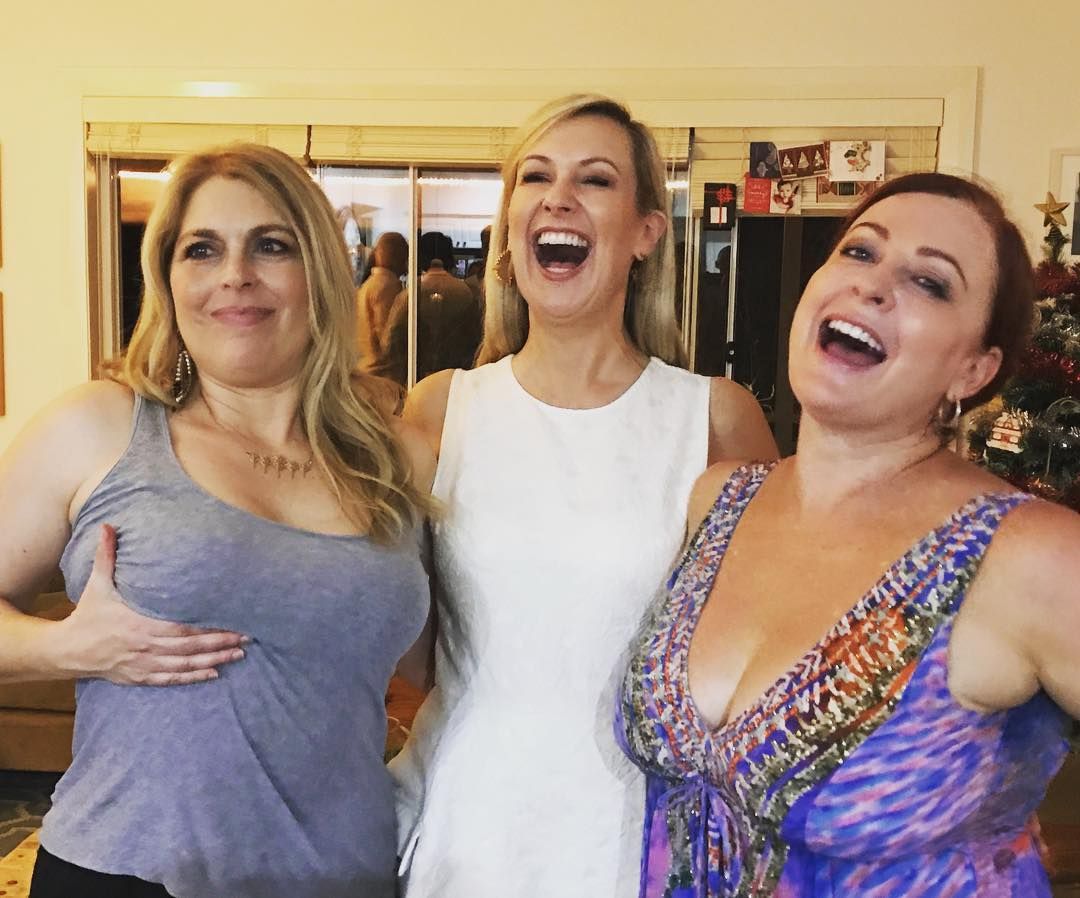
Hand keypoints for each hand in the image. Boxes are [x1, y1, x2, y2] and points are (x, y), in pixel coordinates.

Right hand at [57, 524, 247, 685]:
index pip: (182, 626)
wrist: (67, 650)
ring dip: (214, 660)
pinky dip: (193, 678)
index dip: (208, 626)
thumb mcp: (97, 584)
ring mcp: (143, 664)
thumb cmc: (87, 614)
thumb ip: (106, 556)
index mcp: (139, 623)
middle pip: (190, 646)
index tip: (232, 620)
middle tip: (247, 637)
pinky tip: (214, 674)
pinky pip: (171, 679)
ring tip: (238, 654)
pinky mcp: (140, 677)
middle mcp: (145, 646)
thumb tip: (107, 525)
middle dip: (220, 642)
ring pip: (185, 664)